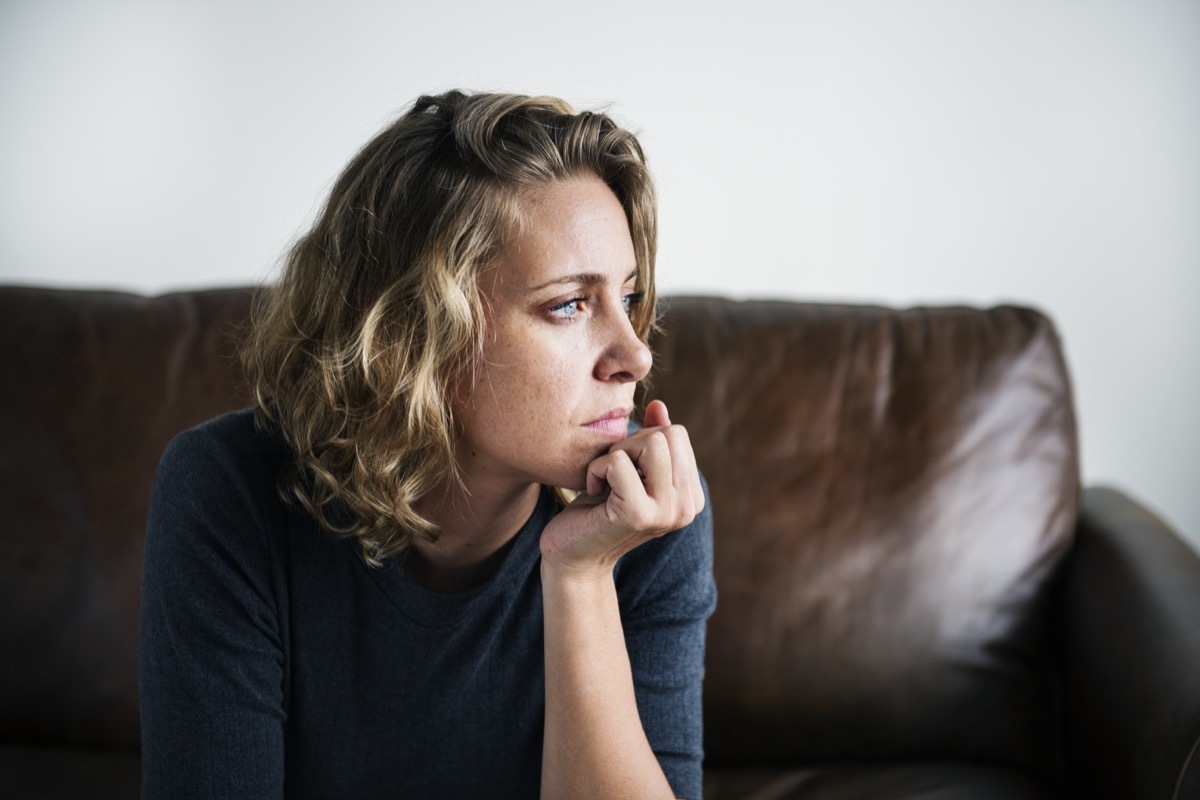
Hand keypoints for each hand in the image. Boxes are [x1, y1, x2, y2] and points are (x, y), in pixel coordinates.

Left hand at [540, 400, 703, 574]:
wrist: (573, 556)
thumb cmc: (598, 509)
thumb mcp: (629, 469)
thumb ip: (651, 439)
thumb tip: (658, 405)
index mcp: (691, 496)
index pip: (678, 434)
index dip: (642, 441)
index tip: (625, 470)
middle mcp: (687, 507)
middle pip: (668, 434)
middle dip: (632, 443)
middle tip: (612, 473)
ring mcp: (667, 512)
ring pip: (651, 442)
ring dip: (617, 453)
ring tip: (606, 480)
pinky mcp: (638, 515)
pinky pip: (618, 462)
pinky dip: (597, 469)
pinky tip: (594, 492)